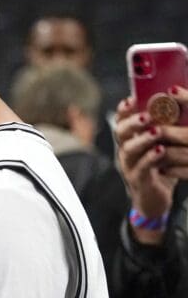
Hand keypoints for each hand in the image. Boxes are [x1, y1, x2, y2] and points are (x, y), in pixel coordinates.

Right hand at [114, 87, 187, 243]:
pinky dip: (150, 158)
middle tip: (147, 115)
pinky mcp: (139, 180)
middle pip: (121, 132)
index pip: (122, 120)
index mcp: (130, 139)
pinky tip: (160, 151)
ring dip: (143, 139)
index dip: (124, 110)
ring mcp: (130, 166)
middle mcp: (126, 150)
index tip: (131, 99)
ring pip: (130, 149)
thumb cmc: (159, 167)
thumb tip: (175, 99)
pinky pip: (142, 167)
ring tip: (157, 131)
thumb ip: (162, 127)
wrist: (154, 198)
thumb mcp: (159, 144)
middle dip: (133, 122)